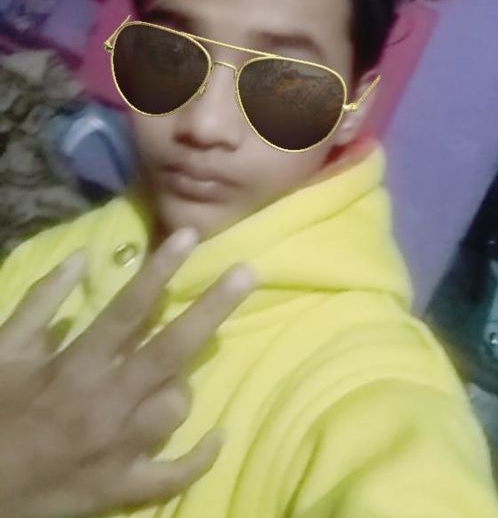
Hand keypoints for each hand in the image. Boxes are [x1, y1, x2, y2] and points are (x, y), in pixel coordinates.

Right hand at [0, 227, 257, 517]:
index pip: (128, 309)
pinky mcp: (121, 488)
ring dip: (183, 384)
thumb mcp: (3, 349)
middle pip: (170, 350)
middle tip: (247, 274)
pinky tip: (219, 436)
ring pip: (175, 409)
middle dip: (212, 309)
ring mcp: (118, 450)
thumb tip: (80, 257)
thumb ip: (41, 301)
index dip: (160, 270)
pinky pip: (172, 476)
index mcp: (76, 366)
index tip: (189, 235)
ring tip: (177, 374)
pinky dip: (199, 458)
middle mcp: (106, 404)